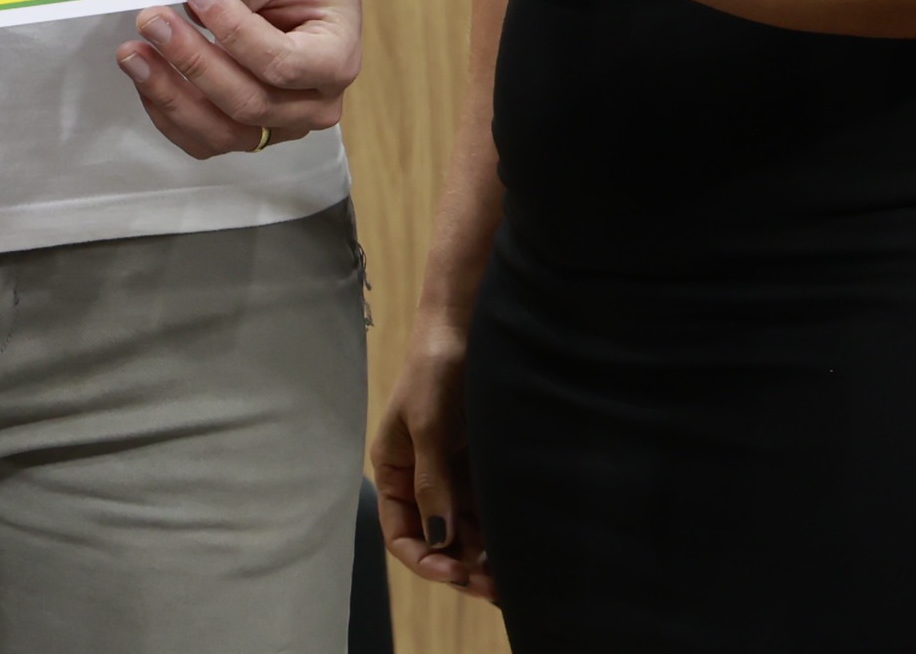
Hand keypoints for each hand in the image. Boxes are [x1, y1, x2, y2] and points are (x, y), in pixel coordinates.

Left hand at [115, 0, 361, 159]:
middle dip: (192, 62)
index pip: (283, 63)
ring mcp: (282, 124)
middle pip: (248, 103)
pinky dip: (168, 110)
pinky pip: (204, 138)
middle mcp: (316, 105)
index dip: (234, 31)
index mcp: (338, 59)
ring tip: (133, 54)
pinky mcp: (248, 131)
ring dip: (170, 94)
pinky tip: (144, 75)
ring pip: (223, 132)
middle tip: (151, 20)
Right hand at [371, 326, 494, 600]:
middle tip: (494, 588)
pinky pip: (489, 511)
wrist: (468, 328)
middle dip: (460, 566)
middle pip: (436, 539)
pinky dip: (501, 532)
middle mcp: (422, 481)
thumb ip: (432, 484)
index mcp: (394, 472)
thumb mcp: (428, 427)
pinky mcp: (482, 468)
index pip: (400, 532)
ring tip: (512, 576)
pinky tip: (521, 546)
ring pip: (466, 531)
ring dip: (484, 555)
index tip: (454, 571)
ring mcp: (453, 476)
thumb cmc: (435, 372)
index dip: (424, 558)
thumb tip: (440, 541)